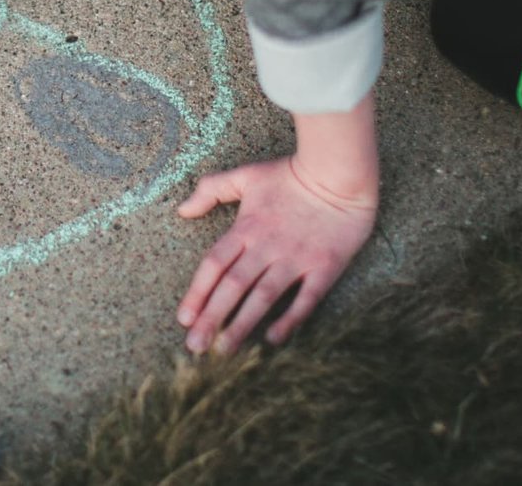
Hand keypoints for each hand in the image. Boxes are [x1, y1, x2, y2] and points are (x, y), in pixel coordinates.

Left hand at [175, 154, 376, 353]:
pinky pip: (306, 299)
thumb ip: (210, 190)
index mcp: (246, 228)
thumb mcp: (245, 175)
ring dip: (242, 324)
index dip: (197, 293)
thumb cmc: (290, 174)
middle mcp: (267, 247)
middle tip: (195, 346)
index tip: (184, 319)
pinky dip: (290, 319)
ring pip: (263, 297)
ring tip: (224, 349)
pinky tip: (273, 339)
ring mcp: (296, 258)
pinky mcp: (325, 266)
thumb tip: (182, 209)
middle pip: (233, 287)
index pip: (214, 266)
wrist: (340, 171)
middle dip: (212, 318)